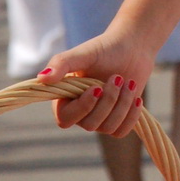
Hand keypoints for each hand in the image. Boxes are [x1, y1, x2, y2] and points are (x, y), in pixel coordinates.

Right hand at [37, 28, 156, 135]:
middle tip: (118, 77)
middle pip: (90, 124)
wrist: (132, 49)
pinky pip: (122, 131)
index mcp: (65, 98)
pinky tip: (137, 98)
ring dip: (122, 104)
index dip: (83, 107)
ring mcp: (99, 118)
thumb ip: (61, 64)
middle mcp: (80, 112)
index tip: (97, 87)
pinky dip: (131, 115)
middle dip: (108, 101)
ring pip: (108, 128)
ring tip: (128, 82)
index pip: (65, 119)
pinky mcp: (117, 121)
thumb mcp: (83, 54)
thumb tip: (42, 78)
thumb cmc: (104, 49)